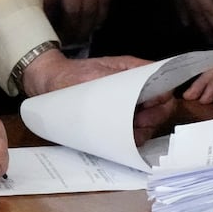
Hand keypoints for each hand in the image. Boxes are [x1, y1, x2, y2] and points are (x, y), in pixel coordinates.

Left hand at [21, 49, 169, 144]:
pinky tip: (117, 139)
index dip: (161, 101)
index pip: (164, 87)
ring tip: (122, 132)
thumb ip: (122, 80)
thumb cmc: (72, 75)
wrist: (48, 84)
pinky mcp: (118, 121)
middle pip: (161, 108)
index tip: (145, 109)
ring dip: (140, 131)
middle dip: (152, 119)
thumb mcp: (97, 74)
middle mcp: (136, 89)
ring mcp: (128, 106)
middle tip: (134, 125)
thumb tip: (146, 89)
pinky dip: (130, 139)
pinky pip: (134, 133)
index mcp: (135, 72)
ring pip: (150, 123)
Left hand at [36, 0, 110, 41]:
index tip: (44, 33)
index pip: (50, 3)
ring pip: (91, 8)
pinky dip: (101, 15)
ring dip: (86, 27)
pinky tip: (96, 23)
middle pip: (73, 11)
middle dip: (70, 31)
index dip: (48, 22)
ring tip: (80, 36)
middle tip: (65, 41)